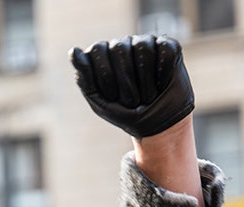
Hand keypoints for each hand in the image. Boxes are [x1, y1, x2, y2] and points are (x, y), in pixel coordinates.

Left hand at [71, 35, 193, 138]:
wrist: (155, 126)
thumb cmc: (125, 113)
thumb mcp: (99, 101)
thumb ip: (85, 77)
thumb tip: (73, 50)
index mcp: (104, 55)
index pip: (98, 50)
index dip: (105, 77)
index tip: (113, 97)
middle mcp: (123, 45)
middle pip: (119, 48)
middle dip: (126, 83)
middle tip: (133, 101)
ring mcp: (146, 43)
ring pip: (143, 47)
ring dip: (145, 81)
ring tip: (148, 96)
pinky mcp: (169, 47)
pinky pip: (164, 51)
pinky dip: (162, 74)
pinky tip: (161, 85)